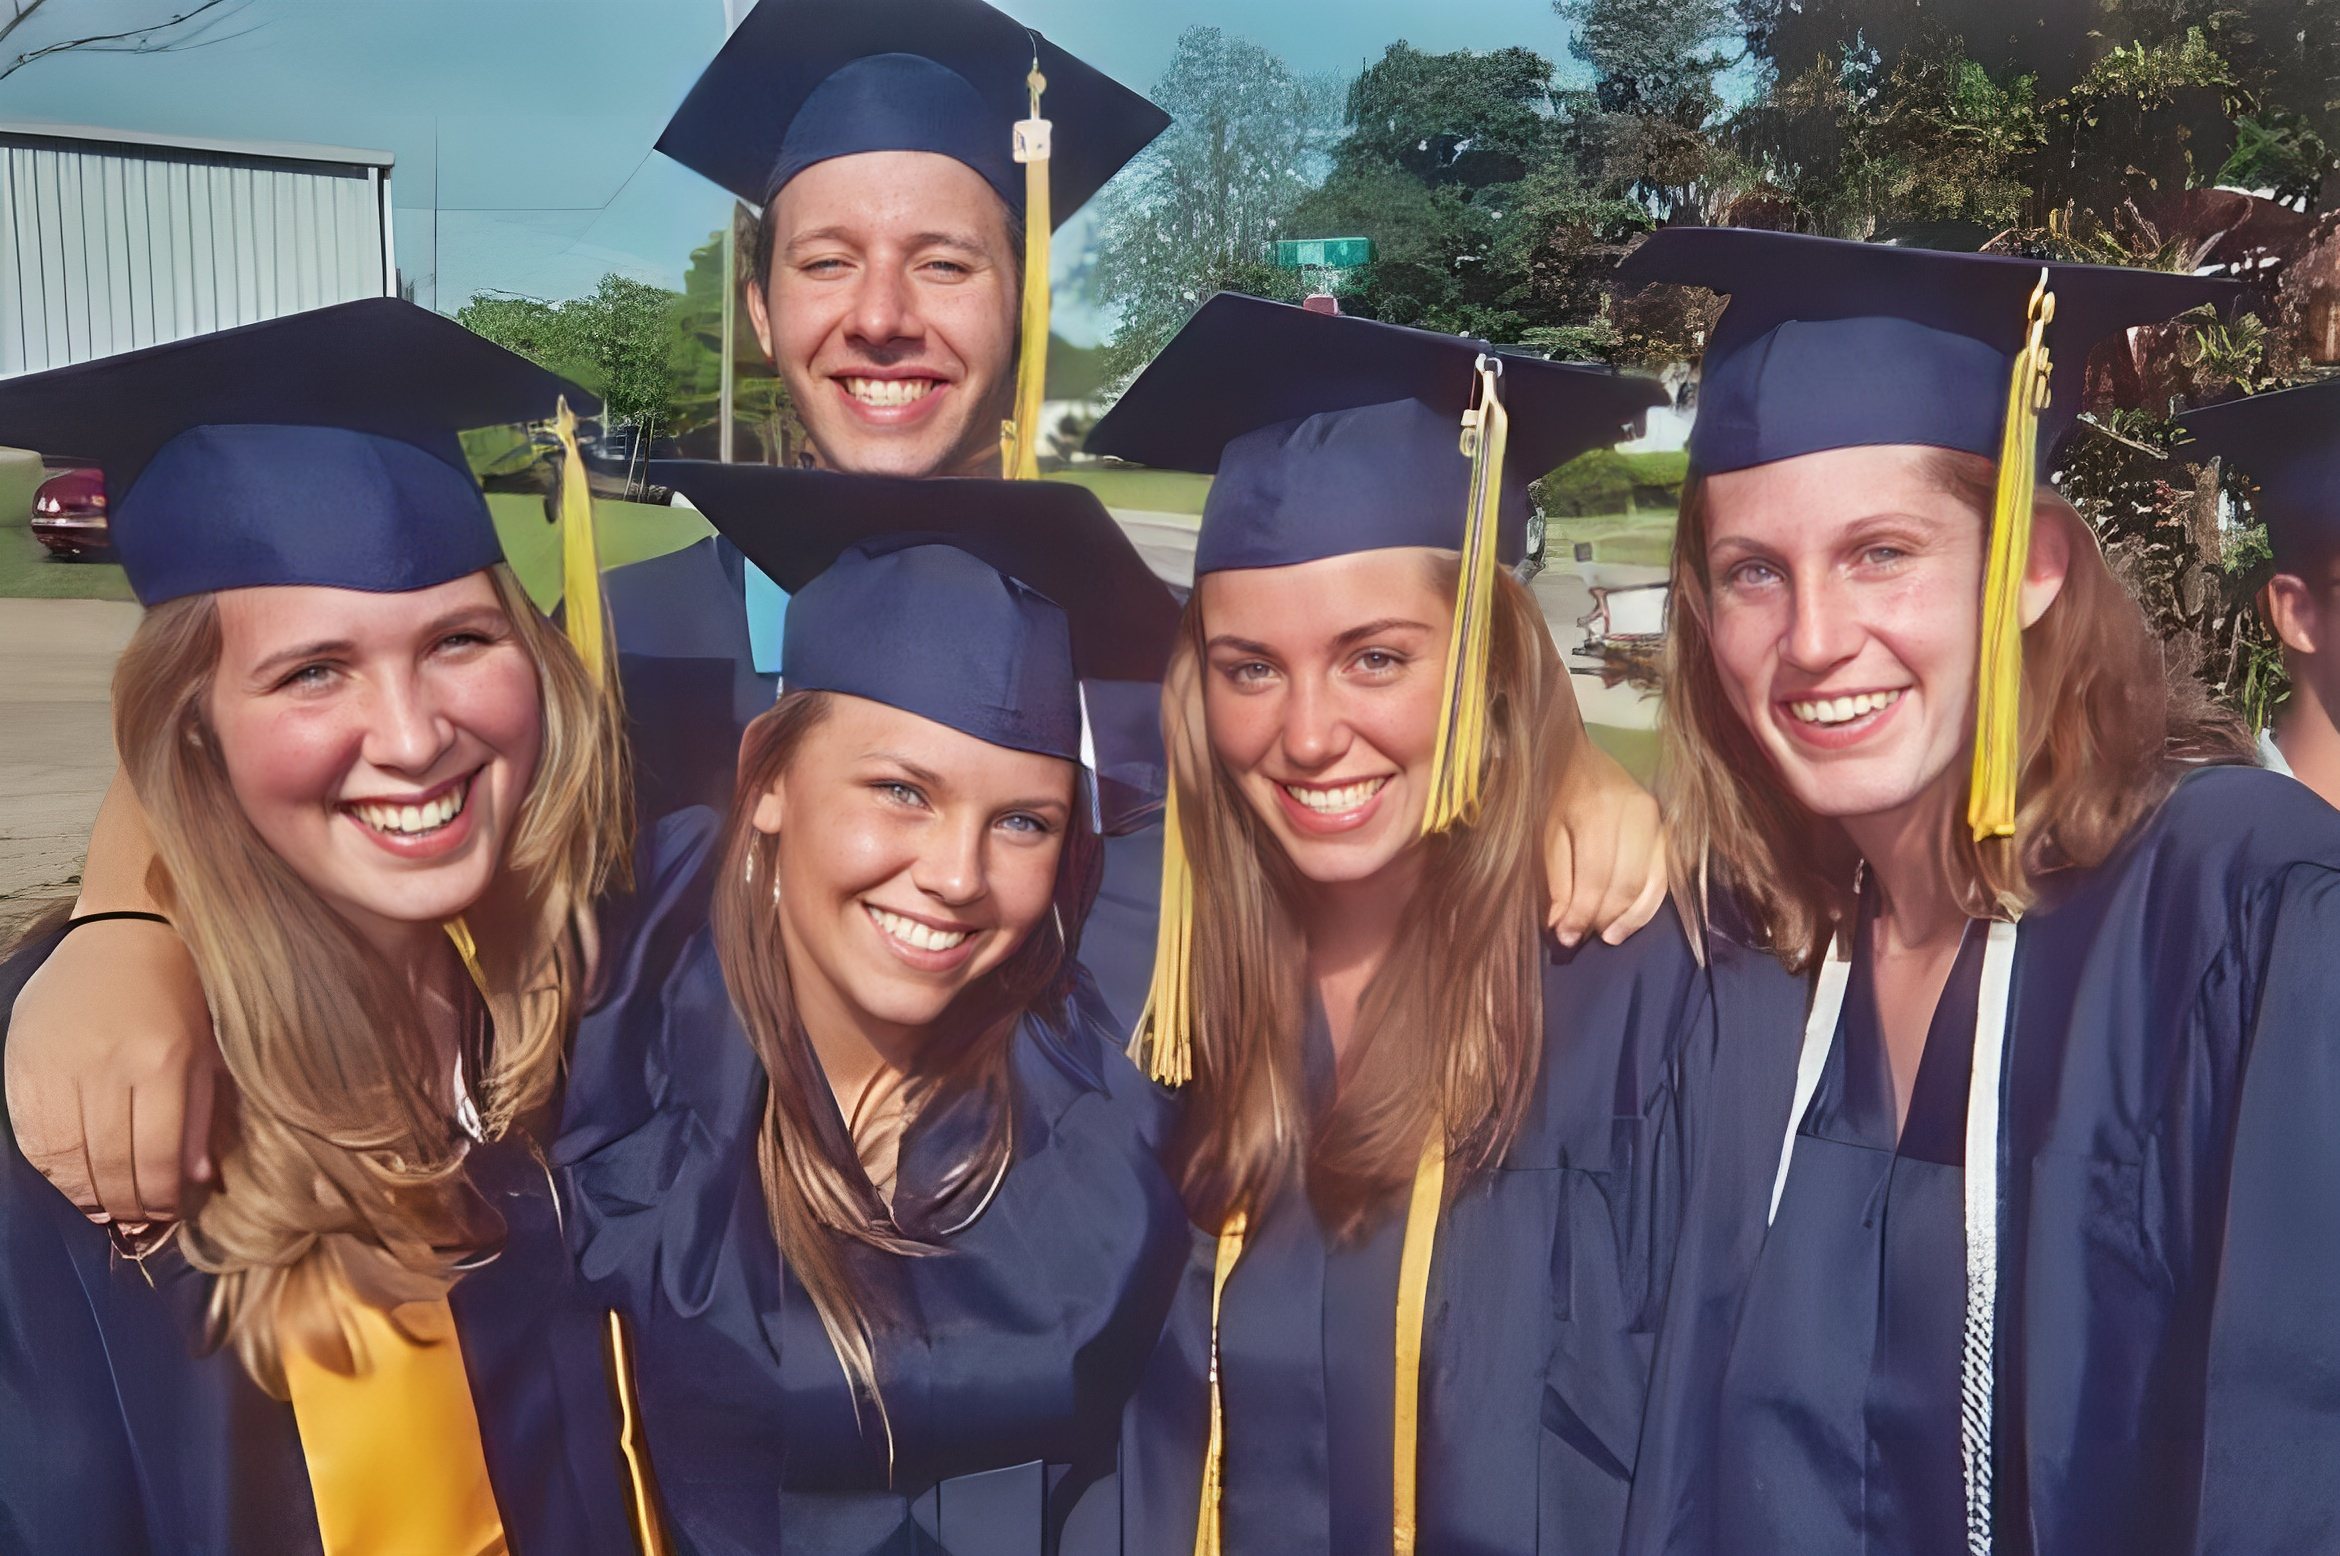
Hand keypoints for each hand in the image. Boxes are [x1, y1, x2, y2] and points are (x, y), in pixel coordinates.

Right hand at [6, 917, 220, 1223]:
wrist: (128, 932)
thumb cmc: (180, 993)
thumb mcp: (209, 1051)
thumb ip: (201, 1115)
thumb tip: (196, 1180)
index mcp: (162, 1061)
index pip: (158, 1157)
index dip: (163, 1198)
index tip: (169, 1213)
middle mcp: (107, 1064)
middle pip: (110, 1163)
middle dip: (126, 1204)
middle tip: (137, 1221)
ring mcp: (59, 1062)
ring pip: (66, 1156)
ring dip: (85, 1195)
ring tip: (106, 1210)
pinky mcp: (23, 1060)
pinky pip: (32, 1133)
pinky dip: (51, 1167)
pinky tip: (71, 1179)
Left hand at [1544, 740, 1668, 947]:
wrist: (1594, 748)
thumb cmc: (1564, 789)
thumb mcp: (1549, 828)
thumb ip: (1556, 877)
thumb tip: (1561, 924)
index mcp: (1598, 811)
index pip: (1594, 876)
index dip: (1581, 914)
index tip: (1565, 937)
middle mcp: (1635, 815)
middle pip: (1624, 884)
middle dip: (1603, 918)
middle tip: (1582, 937)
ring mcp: (1658, 822)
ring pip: (1650, 885)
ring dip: (1629, 919)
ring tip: (1607, 936)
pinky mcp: (1668, 831)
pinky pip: (1664, 877)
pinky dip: (1648, 905)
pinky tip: (1629, 920)